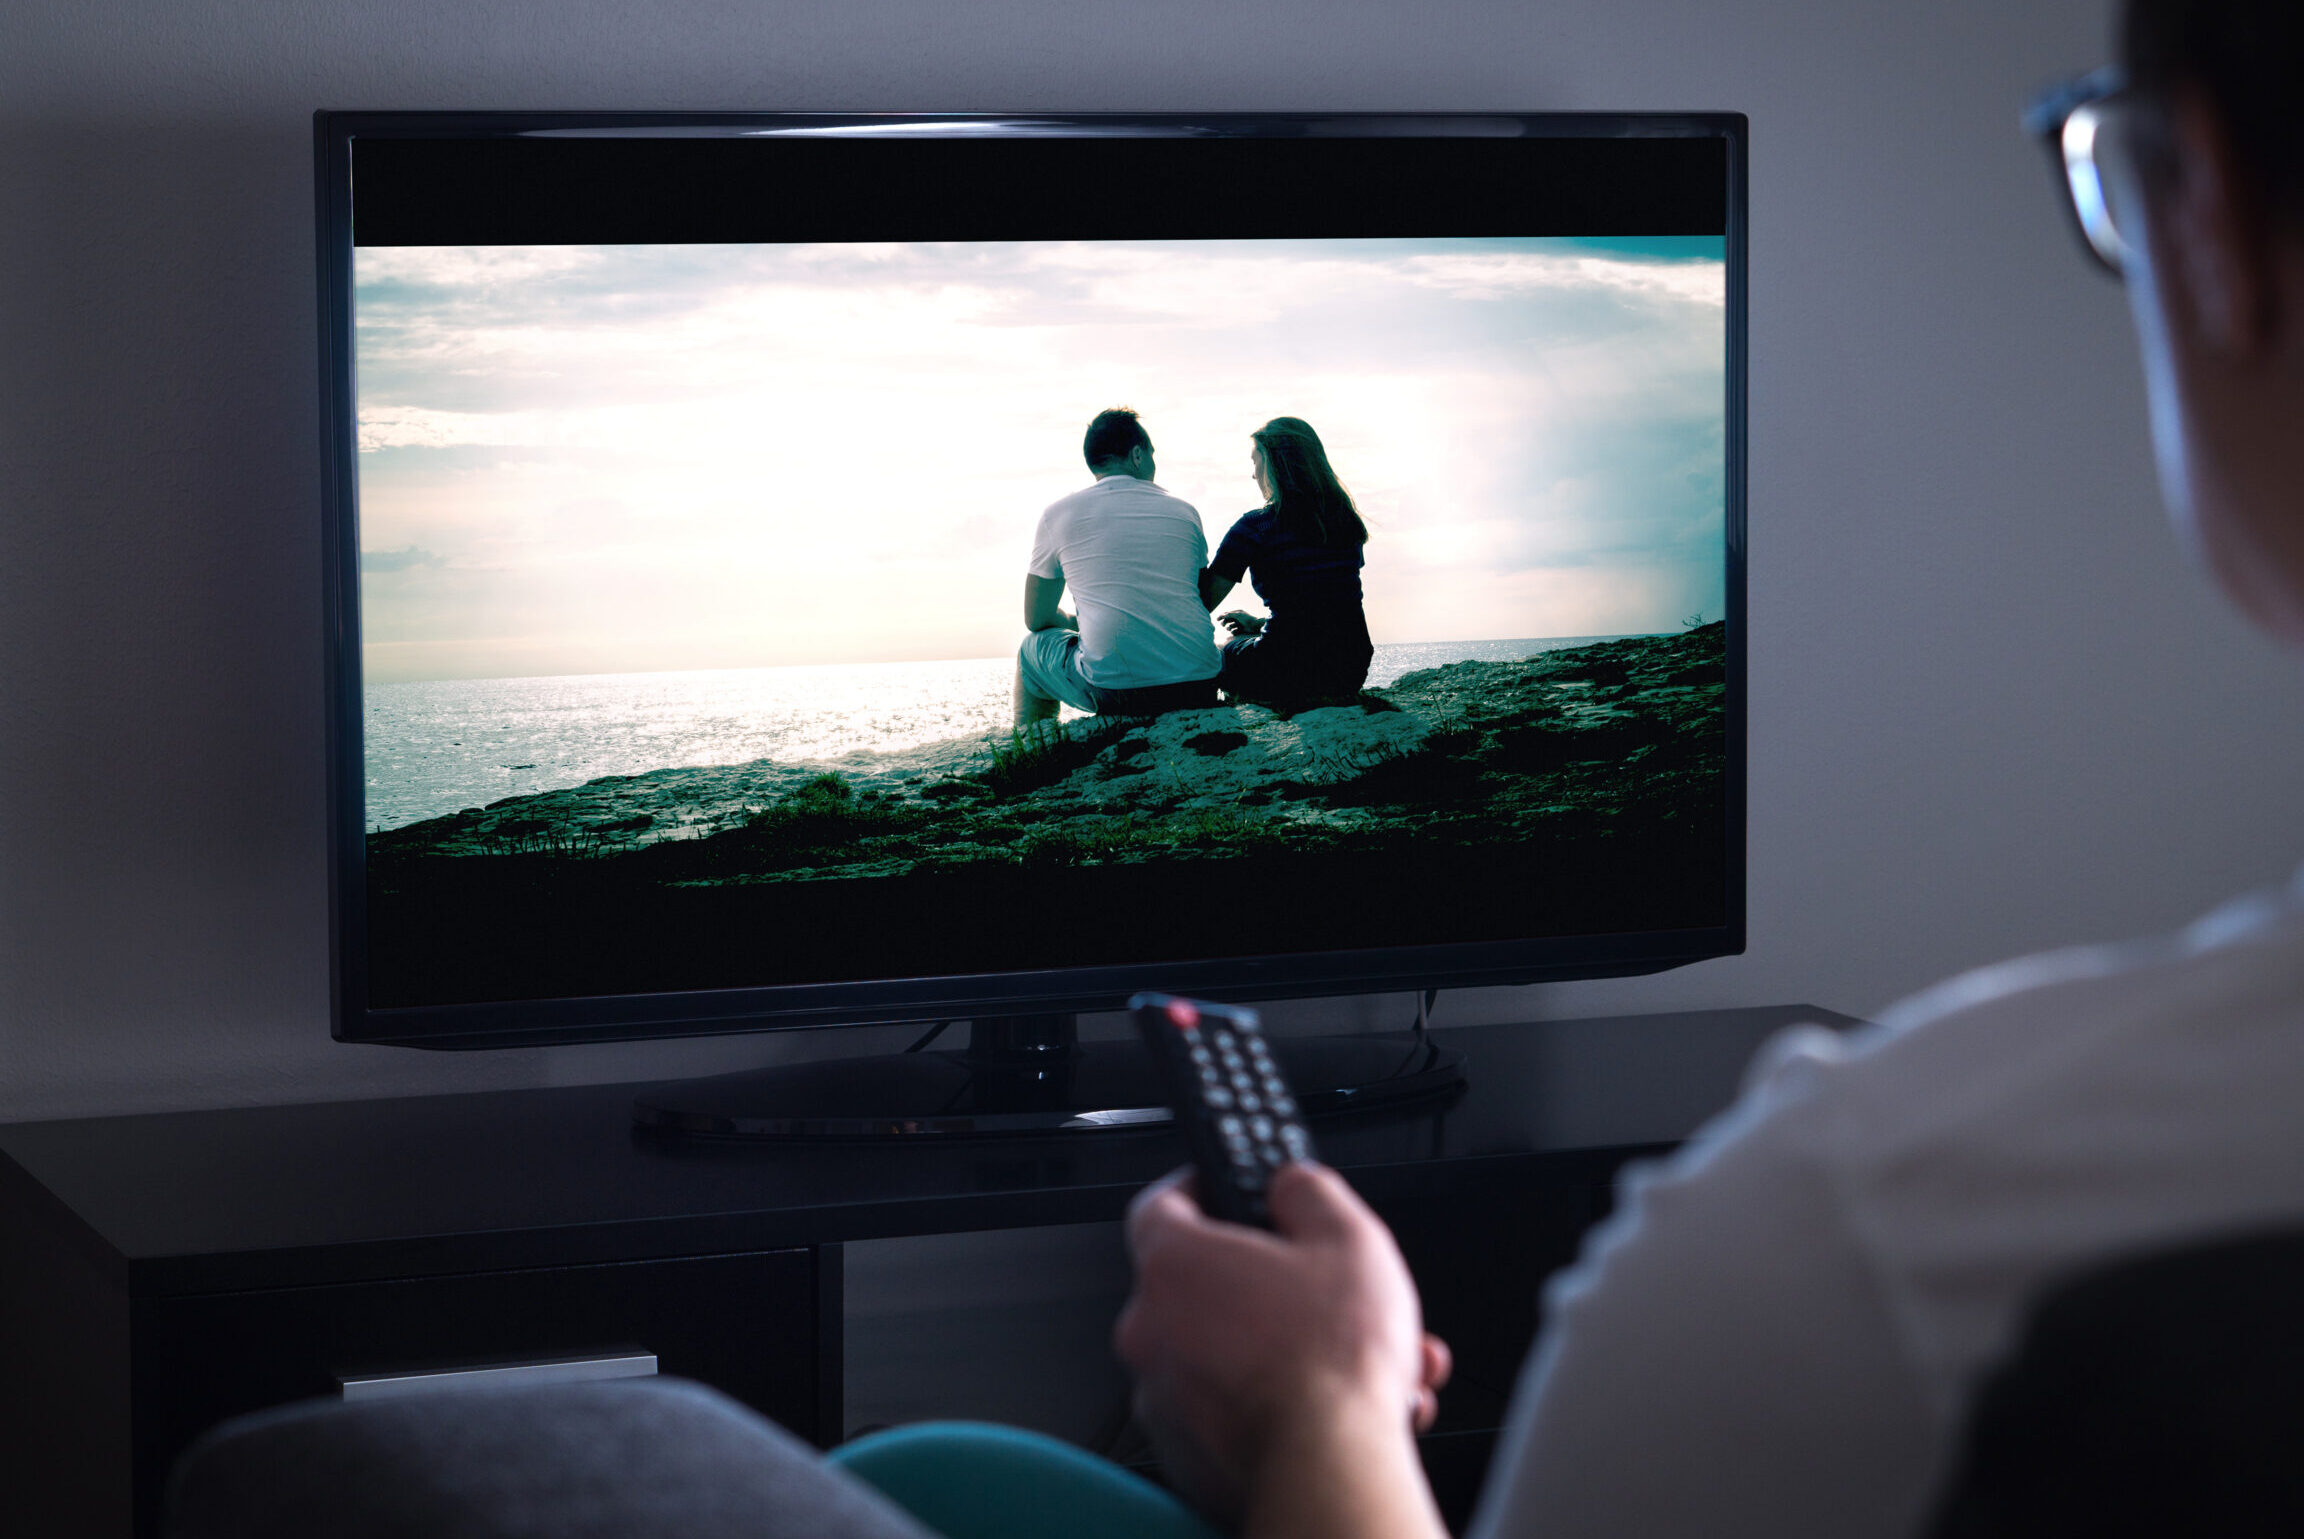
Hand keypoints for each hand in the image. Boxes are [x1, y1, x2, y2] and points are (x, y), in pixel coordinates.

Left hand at [1114, 1163, 1448, 1525]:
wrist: (1331, 1471)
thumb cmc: (1330, 1364)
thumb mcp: (1348, 1238)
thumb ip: (1309, 1192)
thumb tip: (1294, 1187)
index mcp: (1174, 1266)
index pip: (1161, 1204)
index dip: (1201, 1189)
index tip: (1231, 1190)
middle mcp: (1150, 1331)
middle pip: (1208, 1287)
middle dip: (1278, 1286)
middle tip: (1324, 1289)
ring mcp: (1162, 1399)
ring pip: (1231, 1353)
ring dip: (1293, 1348)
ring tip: (1368, 1359)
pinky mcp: (1185, 1454)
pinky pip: (1233, 1408)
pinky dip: (1282, 1400)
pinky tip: (1347, 1403)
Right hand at [1218, 609, 1265, 635]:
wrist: (1255, 625)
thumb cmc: (1247, 619)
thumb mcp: (1238, 615)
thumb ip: (1229, 614)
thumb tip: (1222, 615)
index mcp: (1236, 613)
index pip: (1227, 614)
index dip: (1221, 616)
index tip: (1217, 619)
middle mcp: (1237, 618)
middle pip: (1227, 620)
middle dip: (1224, 622)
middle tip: (1223, 625)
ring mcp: (1238, 624)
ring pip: (1230, 626)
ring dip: (1228, 628)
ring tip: (1229, 629)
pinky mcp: (1240, 630)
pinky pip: (1234, 631)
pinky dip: (1233, 632)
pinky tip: (1234, 632)